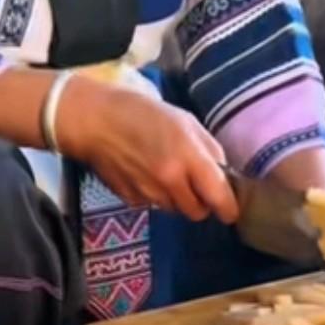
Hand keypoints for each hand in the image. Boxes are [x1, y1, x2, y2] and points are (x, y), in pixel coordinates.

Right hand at [58, 77, 237, 222]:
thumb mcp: (185, 121)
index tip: (230, 207)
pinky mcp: (131, 200)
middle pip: (198, 212)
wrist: (94, 120)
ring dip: (177, 198)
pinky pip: (153, 205)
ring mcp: (149, 194)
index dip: (229, 208)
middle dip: (201, 202)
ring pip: (175, 209)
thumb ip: (209, 150)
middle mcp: (171, 182)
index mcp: (189, 158)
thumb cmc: (142, 112)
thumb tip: (224, 175)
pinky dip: (154, 195)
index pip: (220, 199)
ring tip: (164, 171)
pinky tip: (144, 173)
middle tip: (194, 183)